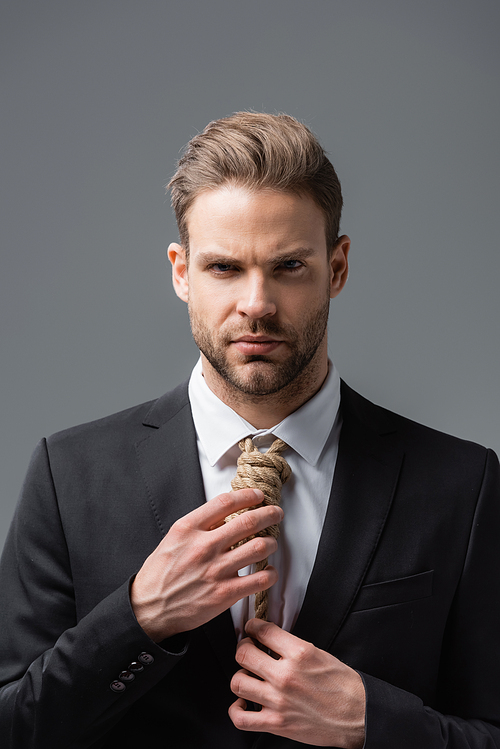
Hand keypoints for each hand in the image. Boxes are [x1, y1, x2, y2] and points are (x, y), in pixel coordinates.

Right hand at [131, 489, 282, 641]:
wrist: (150, 608)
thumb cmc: (161, 573)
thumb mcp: (174, 539)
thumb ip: (199, 525)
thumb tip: (227, 514)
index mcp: (188, 528)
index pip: (226, 502)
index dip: (247, 495)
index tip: (258, 496)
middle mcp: (204, 546)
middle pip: (249, 521)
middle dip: (269, 514)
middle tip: (276, 513)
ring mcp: (216, 570)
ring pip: (259, 547)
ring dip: (271, 543)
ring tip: (270, 543)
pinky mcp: (225, 594)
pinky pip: (260, 579)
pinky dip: (270, 573)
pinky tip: (269, 571)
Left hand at [229, 619, 365, 747]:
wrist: (358, 716)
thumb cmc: (343, 685)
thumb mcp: (319, 653)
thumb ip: (292, 646)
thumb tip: (270, 640)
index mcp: (299, 653)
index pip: (263, 630)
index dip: (252, 626)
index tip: (251, 628)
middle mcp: (285, 675)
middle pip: (244, 654)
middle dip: (243, 648)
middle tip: (247, 649)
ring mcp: (279, 701)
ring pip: (238, 682)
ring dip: (240, 677)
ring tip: (248, 676)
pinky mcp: (276, 723)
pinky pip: (241, 718)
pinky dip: (236, 710)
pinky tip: (244, 703)